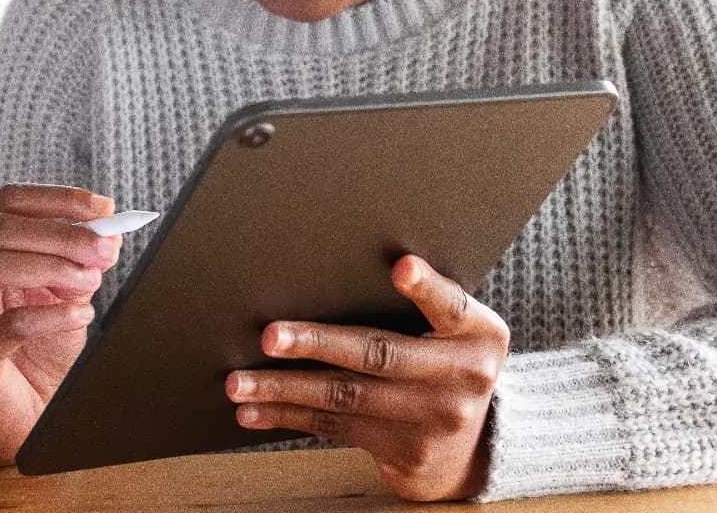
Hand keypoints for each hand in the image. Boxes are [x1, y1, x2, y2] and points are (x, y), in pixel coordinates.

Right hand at [0, 184, 121, 465]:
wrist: (21, 415)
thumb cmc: (38, 348)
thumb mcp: (63, 293)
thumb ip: (79, 261)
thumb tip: (107, 234)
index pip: (8, 203)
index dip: (57, 199)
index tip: (103, 206)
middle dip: (60, 234)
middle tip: (104, 248)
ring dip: (51, 267)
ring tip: (90, 280)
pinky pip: (8, 325)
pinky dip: (51, 315)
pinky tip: (80, 315)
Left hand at [226, 256, 509, 501]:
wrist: (473, 449)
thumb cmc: (447, 361)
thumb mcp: (459, 330)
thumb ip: (424, 302)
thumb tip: (341, 266)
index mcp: (480, 334)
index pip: (452, 305)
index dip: (426, 288)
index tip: (400, 267)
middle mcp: (463, 378)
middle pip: (379, 354)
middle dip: (317, 343)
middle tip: (269, 335)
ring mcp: (432, 419)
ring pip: (345, 397)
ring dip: (283, 388)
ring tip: (237, 382)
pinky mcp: (403, 451)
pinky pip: (335, 428)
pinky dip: (288, 416)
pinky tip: (253, 412)